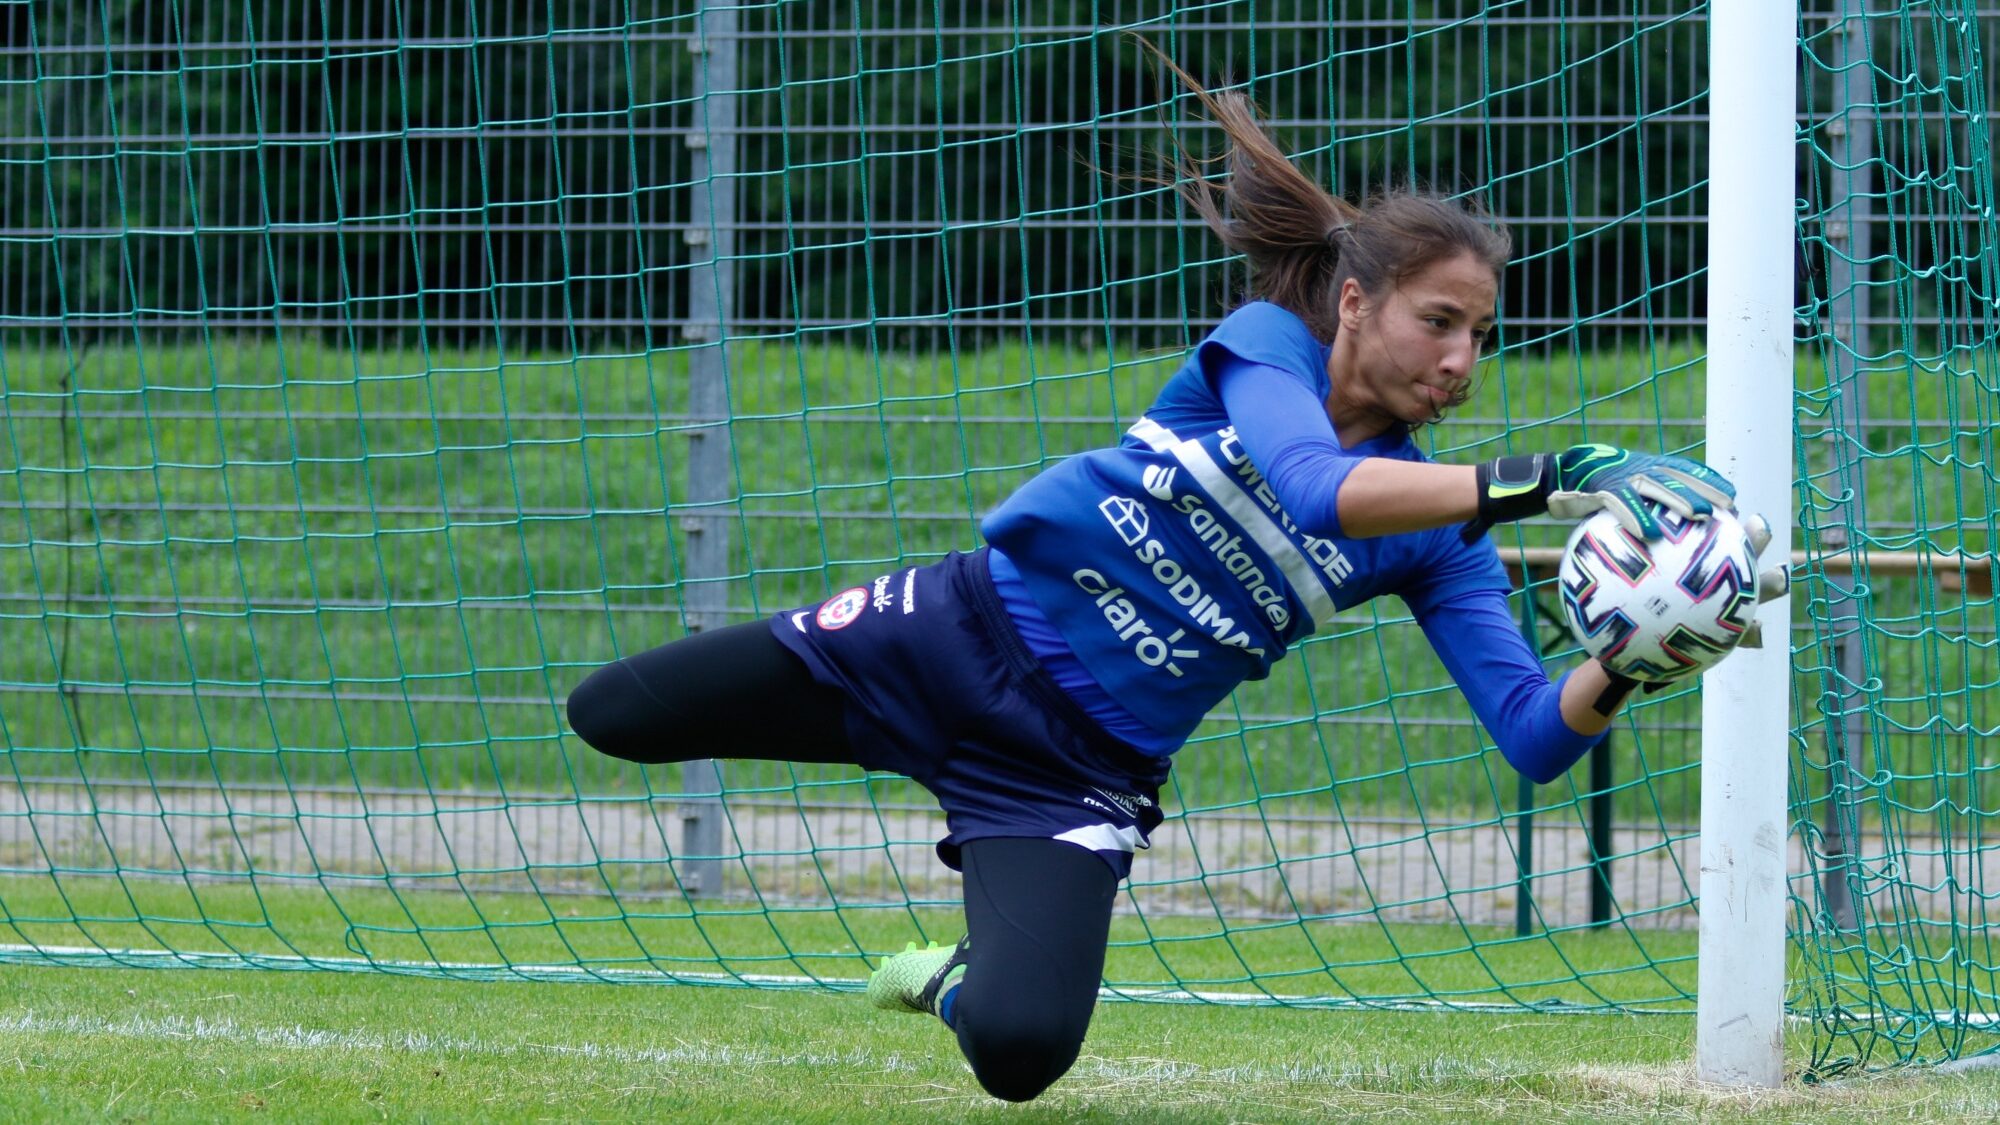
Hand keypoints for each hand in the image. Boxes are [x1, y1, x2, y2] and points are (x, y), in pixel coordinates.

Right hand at [1463, 443, 1736, 541]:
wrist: (1539, 480)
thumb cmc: (1575, 495)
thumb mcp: (1608, 497)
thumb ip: (1632, 510)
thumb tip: (1655, 539)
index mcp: (1639, 467)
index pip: (1680, 469)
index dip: (1706, 480)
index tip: (1732, 496)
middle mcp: (1632, 467)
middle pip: (1675, 475)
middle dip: (1703, 488)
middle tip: (1729, 507)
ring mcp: (1615, 474)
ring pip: (1655, 485)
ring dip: (1680, 498)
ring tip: (1700, 516)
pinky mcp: (1597, 486)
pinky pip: (1621, 502)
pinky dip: (1636, 517)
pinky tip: (1650, 535)